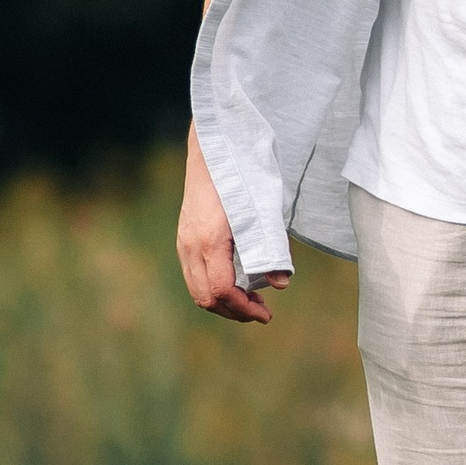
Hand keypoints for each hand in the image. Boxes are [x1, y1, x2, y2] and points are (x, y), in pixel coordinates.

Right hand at [177, 131, 287, 326]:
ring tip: (252, 301)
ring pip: (197, 289)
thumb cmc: (243, 178)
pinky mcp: (184, 238)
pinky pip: (194, 276)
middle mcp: (191, 245)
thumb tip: (281, 283)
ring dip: (224, 302)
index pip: (222, 290)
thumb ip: (272, 248)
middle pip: (205, 297)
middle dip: (234, 312)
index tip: (267, 315)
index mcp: (210, 240)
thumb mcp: (264, 212)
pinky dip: (213, 288)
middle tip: (263, 313)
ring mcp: (184, 242)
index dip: (244, 309)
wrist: (214, 149)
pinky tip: (236, 283)